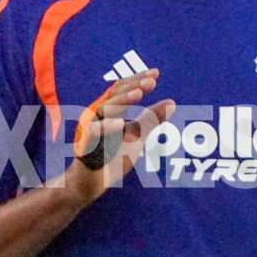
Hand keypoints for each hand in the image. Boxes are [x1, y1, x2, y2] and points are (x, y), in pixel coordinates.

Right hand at [56, 69, 174, 205]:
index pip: (122, 90)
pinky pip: (94, 133)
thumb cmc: (110, 157)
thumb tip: (171, 102)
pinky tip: (122, 123)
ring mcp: (89, 130)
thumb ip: (150, 120)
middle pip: (113, 95)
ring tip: (139, 93)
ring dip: (121, 101)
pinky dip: (107, 127)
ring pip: (103, 109)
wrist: (91, 183)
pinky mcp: (85, 146)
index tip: (155, 73)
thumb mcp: (136, 137)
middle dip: (132, 86)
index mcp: (108, 111)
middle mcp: (96, 116)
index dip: (137, 79)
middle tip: (151, 82)